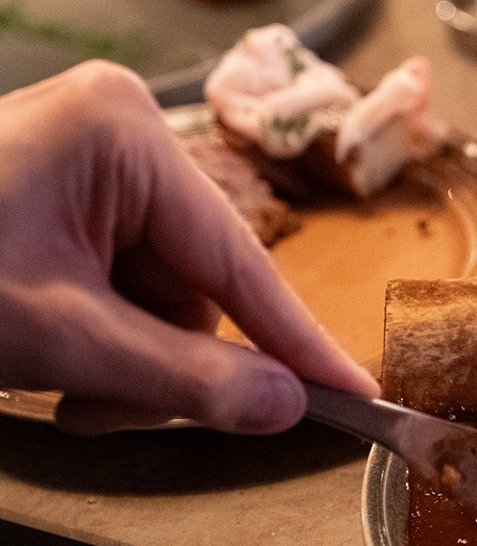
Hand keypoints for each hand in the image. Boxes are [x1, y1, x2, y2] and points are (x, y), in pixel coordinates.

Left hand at [0, 61, 375, 433]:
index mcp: (123, 137)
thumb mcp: (55, 338)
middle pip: (199, 285)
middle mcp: (117, 137)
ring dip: (127, 364)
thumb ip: (182, 378)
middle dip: (162, 362)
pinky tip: (48, 363)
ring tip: (58, 389)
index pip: (240, 261)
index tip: (358, 395)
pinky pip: (124, 292)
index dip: (298, 341)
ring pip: (163, 301)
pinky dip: (99, 345)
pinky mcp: (63, 202)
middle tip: (101, 409)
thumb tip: (283, 407)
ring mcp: (88, 168)